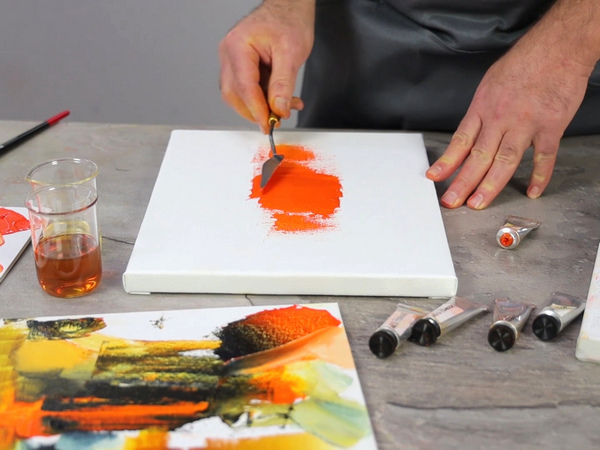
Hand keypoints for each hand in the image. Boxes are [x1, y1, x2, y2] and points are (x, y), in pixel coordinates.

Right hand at [219, 0, 314, 132]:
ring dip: (260, 107)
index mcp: (238, 46)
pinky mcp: (241, 66)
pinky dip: (262, 99)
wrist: (289, 7)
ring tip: (283, 108)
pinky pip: (247, 89)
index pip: (244, 87)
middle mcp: (229, 53)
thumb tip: (278, 109)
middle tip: (277, 119)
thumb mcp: (291, 53)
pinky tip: (280, 100)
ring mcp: (233, 60)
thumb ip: (283, 84)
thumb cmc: (289, 20)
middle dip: (255, 111)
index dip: (257, 110)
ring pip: (239, 95)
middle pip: (235, 94)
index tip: (269, 124)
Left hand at [426, 31, 592, 208]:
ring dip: (489, 185)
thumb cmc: (523, 63)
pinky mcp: (550, 127)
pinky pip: (544, 157)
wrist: (556, 47)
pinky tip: (532, 190)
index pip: (460, 141)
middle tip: (452, 200)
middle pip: (478, 157)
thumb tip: (471, 133)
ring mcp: (525, 125)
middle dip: (462, 182)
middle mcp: (500, 119)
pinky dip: (539, 176)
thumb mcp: (490, 84)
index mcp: (483, 108)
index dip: (446, 162)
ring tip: (478, 203)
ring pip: (504, 162)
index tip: (434, 177)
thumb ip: (481, 111)